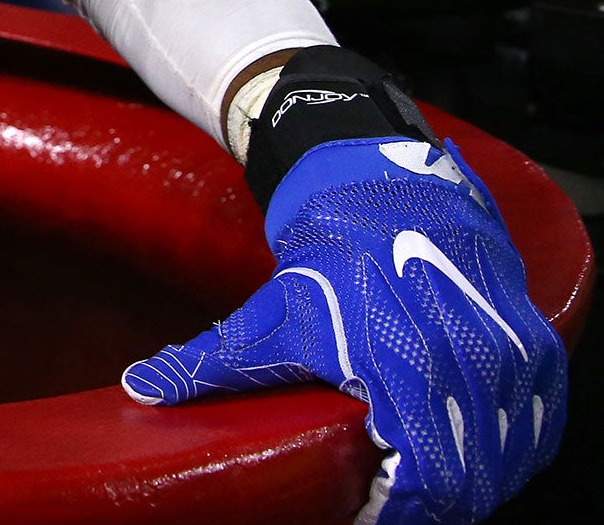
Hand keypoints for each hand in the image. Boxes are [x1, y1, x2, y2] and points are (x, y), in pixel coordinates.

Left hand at [123, 137, 566, 523]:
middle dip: (434, 503)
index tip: (367, 512)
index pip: (426, 482)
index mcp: (405, 369)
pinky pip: (538, 427)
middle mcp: (469, 366)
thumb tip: (140, 389)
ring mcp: (510, 357)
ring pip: (509, 460)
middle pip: (472, 483)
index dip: (399, 511)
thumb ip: (206, 363)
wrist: (385, 186)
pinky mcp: (536, 347)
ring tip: (425, 480)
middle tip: (392, 501)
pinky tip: (471, 454)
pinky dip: (510, 451)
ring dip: (473, 481)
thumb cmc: (330, 256)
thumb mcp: (268, 315)